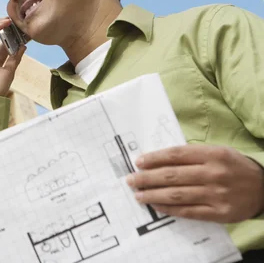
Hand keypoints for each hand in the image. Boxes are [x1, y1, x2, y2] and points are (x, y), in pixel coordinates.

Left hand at [127, 144, 263, 223]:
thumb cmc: (233, 167)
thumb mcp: (217, 152)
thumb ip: (191, 155)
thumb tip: (158, 160)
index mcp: (213, 155)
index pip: (176, 155)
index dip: (154, 158)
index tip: (138, 162)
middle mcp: (214, 174)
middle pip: (173, 175)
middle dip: (147, 178)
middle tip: (131, 180)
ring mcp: (217, 194)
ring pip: (177, 194)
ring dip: (153, 195)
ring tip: (138, 195)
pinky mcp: (219, 213)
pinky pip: (188, 211)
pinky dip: (169, 209)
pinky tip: (156, 206)